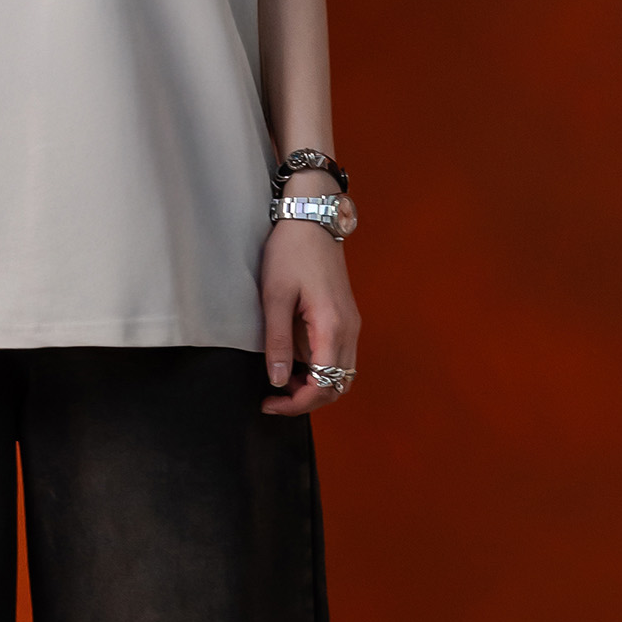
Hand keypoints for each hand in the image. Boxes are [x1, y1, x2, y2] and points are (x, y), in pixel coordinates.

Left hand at [259, 219, 359, 415]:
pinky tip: (294, 361)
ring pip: (342, 374)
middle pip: (339, 386)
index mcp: (332, 326)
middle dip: (307, 399)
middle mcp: (349, 330)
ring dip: (315, 385)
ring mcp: (351, 324)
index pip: (324, 385)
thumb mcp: (275, 297)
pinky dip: (320, 369)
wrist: (313, 218)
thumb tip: (278, 380)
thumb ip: (278, 342)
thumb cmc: (292, 251)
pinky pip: (339, 356)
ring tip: (282, 379)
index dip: (298, 404)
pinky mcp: (346, 318)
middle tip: (274, 398)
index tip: (271, 403)